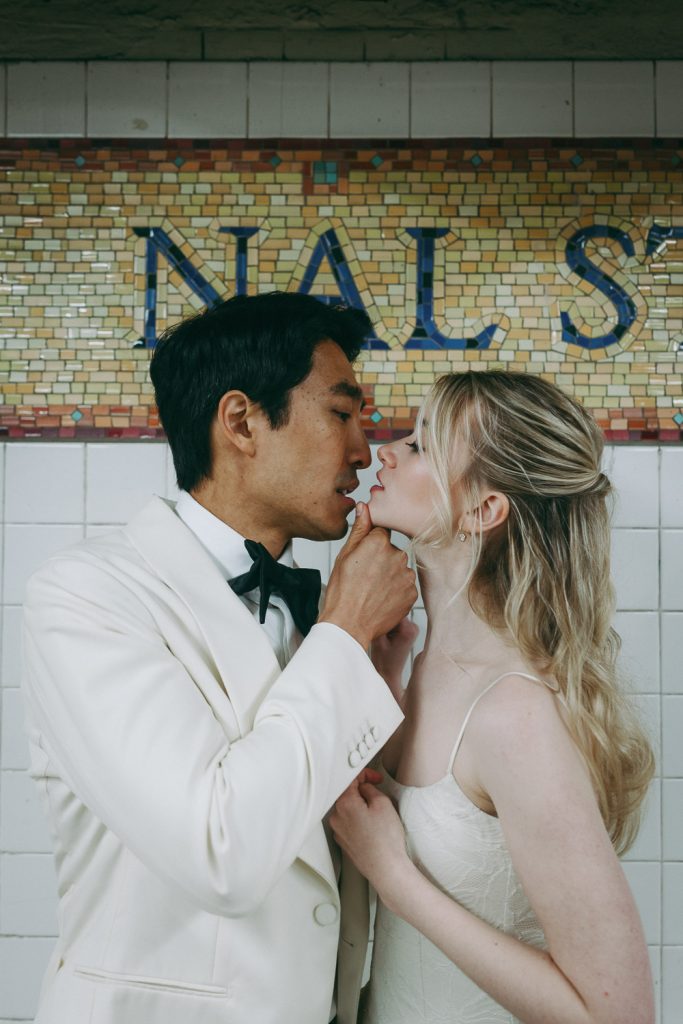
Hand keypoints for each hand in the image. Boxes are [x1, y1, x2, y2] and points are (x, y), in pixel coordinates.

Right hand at [319, 503, 417, 648]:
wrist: (349, 625)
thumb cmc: (342, 592)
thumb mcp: (344, 555)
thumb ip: (359, 529)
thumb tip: (365, 507)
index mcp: (379, 542)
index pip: (380, 533)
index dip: (370, 546)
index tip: (363, 558)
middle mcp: (398, 555)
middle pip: (391, 551)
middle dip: (381, 561)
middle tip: (364, 578)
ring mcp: (406, 575)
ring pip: (399, 569)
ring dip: (389, 576)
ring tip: (372, 591)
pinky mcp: (412, 593)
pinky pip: (405, 586)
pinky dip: (396, 592)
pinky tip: (381, 599)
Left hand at [329, 776, 414, 905]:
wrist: (386, 869)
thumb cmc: (386, 840)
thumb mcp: (383, 803)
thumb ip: (370, 789)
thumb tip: (364, 788)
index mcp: (345, 804)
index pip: (351, 779)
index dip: (365, 774)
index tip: (375, 778)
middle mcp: (337, 817)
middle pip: (347, 794)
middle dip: (362, 790)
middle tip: (377, 793)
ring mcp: (338, 831)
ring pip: (347, 809)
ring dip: (360, 806)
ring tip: (377, 814)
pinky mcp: (343, 842)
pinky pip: (348, 823)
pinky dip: (358, 820)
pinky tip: (372, 827)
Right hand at [371, 616, 419, 702]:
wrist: (388, 675)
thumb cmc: (383, 660)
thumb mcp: (378, 639)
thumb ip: (380, 621)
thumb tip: (378, 606)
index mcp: (408, 629)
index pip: (395, 610)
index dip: (383, 612)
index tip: (375, 617)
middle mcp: (414, 627)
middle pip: (396, 612)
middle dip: (385, 618)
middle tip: (379, 632)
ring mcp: (413, 629)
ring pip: (395, 616)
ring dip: (387, 623)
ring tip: (383, 637)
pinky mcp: (409, 630)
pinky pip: (397, 621)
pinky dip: (389, 626)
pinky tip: (386, 637)